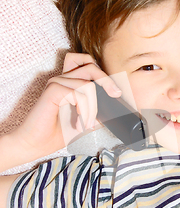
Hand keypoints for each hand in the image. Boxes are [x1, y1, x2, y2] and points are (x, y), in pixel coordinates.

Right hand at [5, 53, 121, 166]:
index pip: (88, 62)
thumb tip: (116, 108)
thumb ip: (98, 111)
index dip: (104, 75)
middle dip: (107, 81)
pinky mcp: (53, 90)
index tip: (116, 92)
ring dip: (92, 109)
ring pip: (87, 85)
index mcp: (69, 82)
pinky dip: (84, 110)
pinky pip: (78, 94)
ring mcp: (56, 82)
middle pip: (91, 66)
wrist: (35, 144)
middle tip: (115, 95)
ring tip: (87, 125)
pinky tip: (79, 124)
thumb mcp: (84, 120)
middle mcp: (62, 78)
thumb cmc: (56, 132)